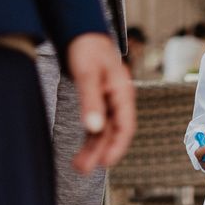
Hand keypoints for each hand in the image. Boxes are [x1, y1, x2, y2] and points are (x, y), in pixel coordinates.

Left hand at [66, 33, 135, 173]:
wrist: (83, 35)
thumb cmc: (88, 50)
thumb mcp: (87, 74)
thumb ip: (91, 100)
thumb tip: (93, 127)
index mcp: (122, 93)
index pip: (125, 125)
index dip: (117, 146)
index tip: (105, 162)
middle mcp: (118, 100)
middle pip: (114, 132)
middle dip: (101, 152)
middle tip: (83, 169)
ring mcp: (109, 102)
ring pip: (105, 131)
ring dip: (94, 149)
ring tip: (78, 166)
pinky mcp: (99, 102)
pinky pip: (97, 125)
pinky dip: (90, 139)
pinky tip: (81, 151)